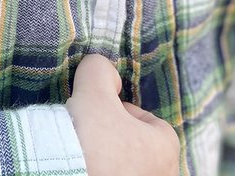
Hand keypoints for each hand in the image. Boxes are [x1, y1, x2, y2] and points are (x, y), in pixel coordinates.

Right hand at [66, 54, 179, 175]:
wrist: (67, 175)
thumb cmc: (89, 136)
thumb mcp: (93, 87)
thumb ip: (101, 70)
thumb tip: (105, 72)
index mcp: (166, 148)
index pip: (150, 121)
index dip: (124, 112)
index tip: (103, 113)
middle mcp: (165, 175)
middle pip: (141, 147)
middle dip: (119, 138)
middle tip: (95, 134)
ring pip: (130, 168)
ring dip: (113, 161)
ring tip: (90, 156)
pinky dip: (105, 173)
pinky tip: (89, 169)